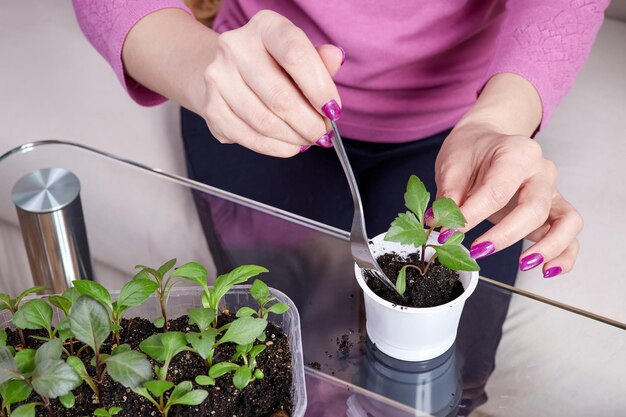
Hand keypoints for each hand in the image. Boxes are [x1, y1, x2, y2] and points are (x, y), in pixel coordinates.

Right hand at [199, 10, 342, 156]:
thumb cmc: (272, 65)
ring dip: (294, 138)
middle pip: (280, 97)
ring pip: (265, 122)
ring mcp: (218, 78)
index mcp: (265, 26)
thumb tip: (336, 58)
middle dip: (309, 123)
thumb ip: (319, 60)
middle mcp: (235, 47)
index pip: (296, 55)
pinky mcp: (211, 109)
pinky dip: (277, 147)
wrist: (227, 73)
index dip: (319, 88)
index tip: (333, 111)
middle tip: (323, 134)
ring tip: (308, 139)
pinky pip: (250, 137)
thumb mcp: (299, 54)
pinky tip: (290, 145)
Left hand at [435, 121, 582, 277]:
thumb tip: (440, 224)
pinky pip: (570, 235)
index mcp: (517, 153)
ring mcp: (552, 191)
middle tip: (477, 251)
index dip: (471, 216)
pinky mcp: (554, 210)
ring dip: (548, 247)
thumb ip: (449, 195)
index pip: (497, 191)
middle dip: (505, 235)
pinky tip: (546, 270)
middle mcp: (542, 172)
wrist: (486, 139)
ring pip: (566, 222)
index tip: (448, 233)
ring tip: (524, 264)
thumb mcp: (452, 164)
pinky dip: (564, 255)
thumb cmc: (472, 150)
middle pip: (534, 209)